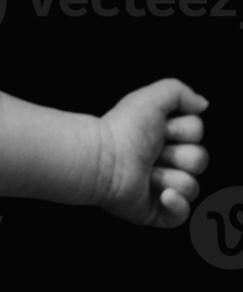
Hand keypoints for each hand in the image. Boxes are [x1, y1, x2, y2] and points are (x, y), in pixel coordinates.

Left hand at [99, 79, 209, 226]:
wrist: (103, 160)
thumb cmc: (123, 129)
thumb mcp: (150, 98)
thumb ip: (179, 91)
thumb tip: (202, 104)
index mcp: (165, 136)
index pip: (197, 134)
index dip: (182, 131)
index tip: (160, 129)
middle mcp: (166, 161)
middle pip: (200, 160)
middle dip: (177, 155)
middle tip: (151, 152)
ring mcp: (162, 187)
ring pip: (192, 185)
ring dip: (168, 177)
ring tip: (145, 172)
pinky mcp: (157, 210)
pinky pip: (183, 215)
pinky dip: (176, 205)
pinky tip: (161, 194)